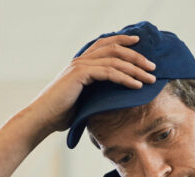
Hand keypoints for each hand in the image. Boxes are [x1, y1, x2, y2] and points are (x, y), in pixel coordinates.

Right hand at [29, 34, 156, 131]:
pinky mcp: (80, 74)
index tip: (138, 43)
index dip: (122, 40)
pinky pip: (108, 72)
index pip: (104, 44)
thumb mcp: (83, 100)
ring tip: (150, 78)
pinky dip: (125, 78)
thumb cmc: (61, 113)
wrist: (43, 117)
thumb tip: (112, 101)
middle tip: (152, 66)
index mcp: (81, 63)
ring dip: (135, 68)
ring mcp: (80, 66)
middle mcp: (81, 60)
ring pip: (114, 60)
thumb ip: (95, 94)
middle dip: (136, 56)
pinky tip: (136, 85)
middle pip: (114, 49)